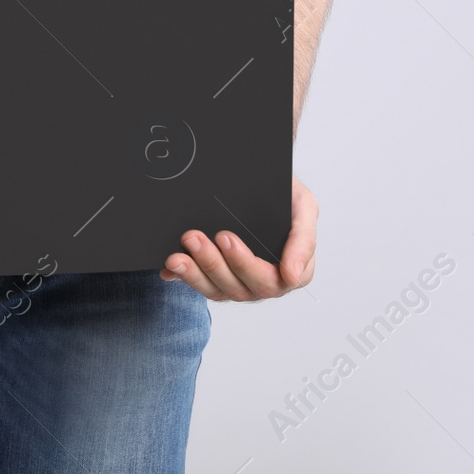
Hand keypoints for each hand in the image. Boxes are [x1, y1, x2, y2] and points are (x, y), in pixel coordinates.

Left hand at [160, 176, 316, 300]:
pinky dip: (182, 277)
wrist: (262, 184)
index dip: (245, 263)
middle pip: (241, 287)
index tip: (225, 238)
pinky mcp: (215, 280)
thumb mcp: (304, 206)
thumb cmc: (285, 197)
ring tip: (178, 252)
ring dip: (195, 271)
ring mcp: (239, 283)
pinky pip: (199, 285)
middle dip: (214, 262)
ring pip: (217, 290)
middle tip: (194, 237)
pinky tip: (169, 267)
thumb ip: (304, 239)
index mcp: (293, 270)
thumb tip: (292, 275)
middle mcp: (265, 281)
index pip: (272, 280)